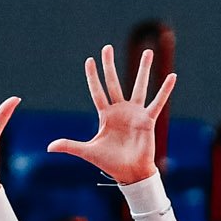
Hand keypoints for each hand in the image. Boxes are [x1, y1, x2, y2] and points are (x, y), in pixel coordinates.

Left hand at [46, 43, 174, 187]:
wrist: (129, 173)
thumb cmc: (109, 163)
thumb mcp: (88, 152)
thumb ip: (70, 146)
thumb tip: (49, 147)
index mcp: (106, 115)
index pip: (97, 91)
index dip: (93, 77)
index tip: (90, 60)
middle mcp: (120, 110)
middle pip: (114, 82)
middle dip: (110, 65)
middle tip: (107, 47)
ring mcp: (135, 113)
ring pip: (139, 86)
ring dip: (143, 69)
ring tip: (148, 51)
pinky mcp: (148, 120)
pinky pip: (158, 102)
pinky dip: (165, 90)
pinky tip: (172, 76)